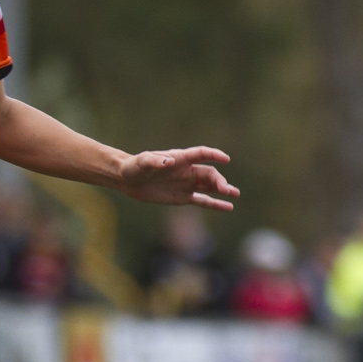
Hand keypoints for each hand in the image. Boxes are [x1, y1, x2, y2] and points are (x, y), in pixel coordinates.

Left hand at [117, 146, 238, 210]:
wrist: (127, 180)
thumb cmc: (134, 167)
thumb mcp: (142, 162)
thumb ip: (155, 161)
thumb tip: (168, 162)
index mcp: (180, 158)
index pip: (201, 154)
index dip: (214, 155)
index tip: (225, 159)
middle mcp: (187, 170)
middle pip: (208, 174)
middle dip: (218, 181)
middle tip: (226, 189)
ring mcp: (186, 184)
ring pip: (209, 186)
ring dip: (222, 190)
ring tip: (235, 194)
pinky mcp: (183, 197)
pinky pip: (202, 200)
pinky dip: (215, 204)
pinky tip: (228, 207)